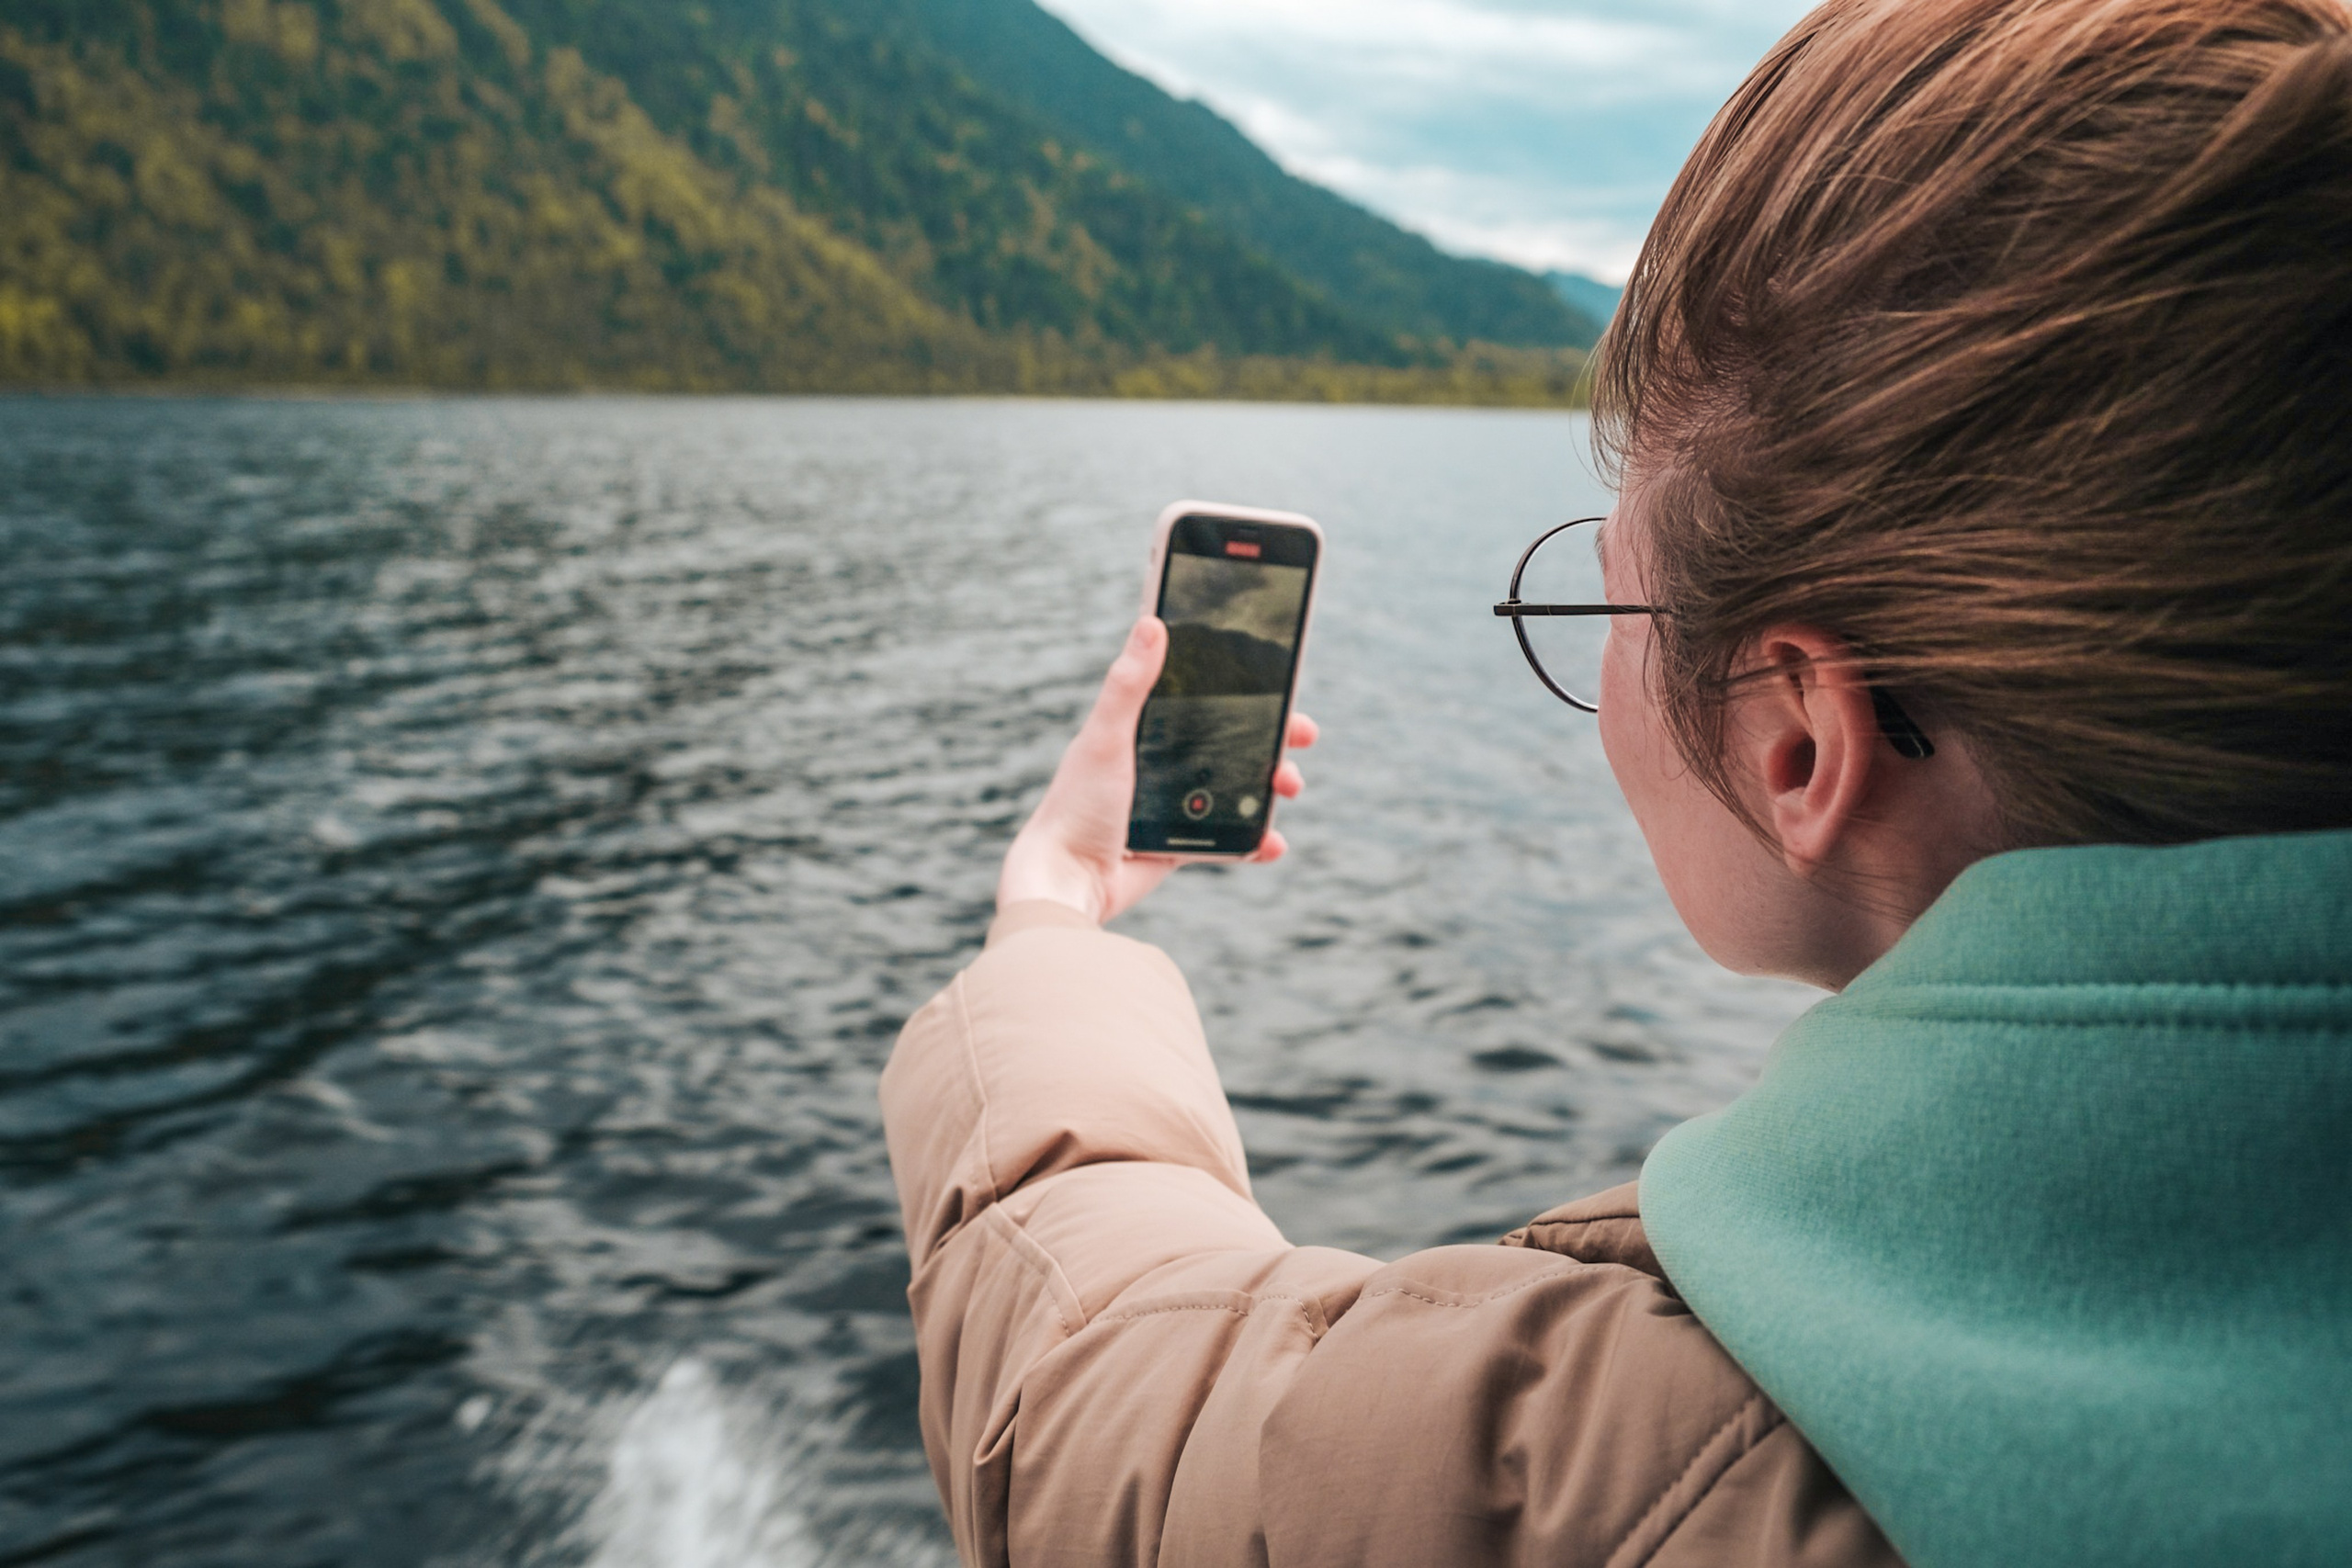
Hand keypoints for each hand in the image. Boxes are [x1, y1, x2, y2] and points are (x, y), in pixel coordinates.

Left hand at [997, 617, 1317, 922]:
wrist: (1066, 882)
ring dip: (1272, 784)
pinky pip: (1230, 838)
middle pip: (1231, 740)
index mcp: (1142, 729)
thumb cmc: (1075, 807)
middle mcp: (1161, 762)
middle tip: (1303, 735)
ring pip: (1238, 786)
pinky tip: (1273, 841)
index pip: (1201, 697)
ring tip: (1289, 787)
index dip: (1242, 688)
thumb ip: (1128, 686)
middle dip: (1273, 736)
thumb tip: (1152, 621)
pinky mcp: (1180, 844)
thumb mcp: (1105, 739)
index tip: (1280, 681)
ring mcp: (1173, 804)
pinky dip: (1256, 839)